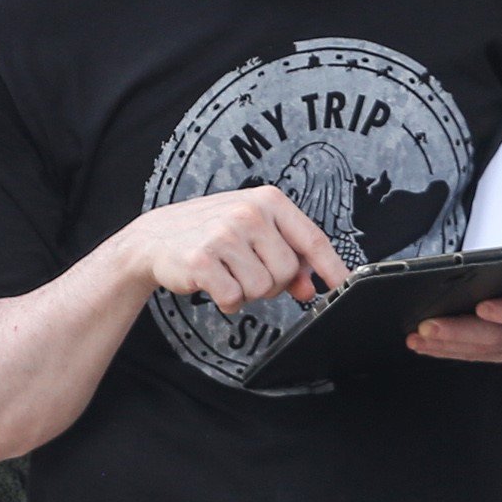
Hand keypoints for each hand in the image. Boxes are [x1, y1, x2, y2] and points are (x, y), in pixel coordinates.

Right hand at [132, 186, 348, 315]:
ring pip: (263, 288)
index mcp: (268, 200)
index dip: (332, 267)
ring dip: (247, 292)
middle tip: (247, 271)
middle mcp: (249, 212)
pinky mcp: (203, 259)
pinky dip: (227, 301)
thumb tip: (312, 287)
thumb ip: (287, 255)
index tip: (345, 284)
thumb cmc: (210, 231)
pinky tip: (214, 285)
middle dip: (272, 282)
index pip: (312, 238)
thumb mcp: (253, 232)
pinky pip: (234, 298)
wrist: (156, 236)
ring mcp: (225, 234)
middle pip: (288, 271)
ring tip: (228, 273)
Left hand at [410, 279, 501, 368]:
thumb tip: (480, 246)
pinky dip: (449, 351)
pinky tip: (427, 346)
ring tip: (418, 338)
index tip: (483, 307)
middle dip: (457, 332)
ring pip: (483, 350)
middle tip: (427, 326)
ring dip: (446, 345)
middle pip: (497, 335)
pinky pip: (478, 355)